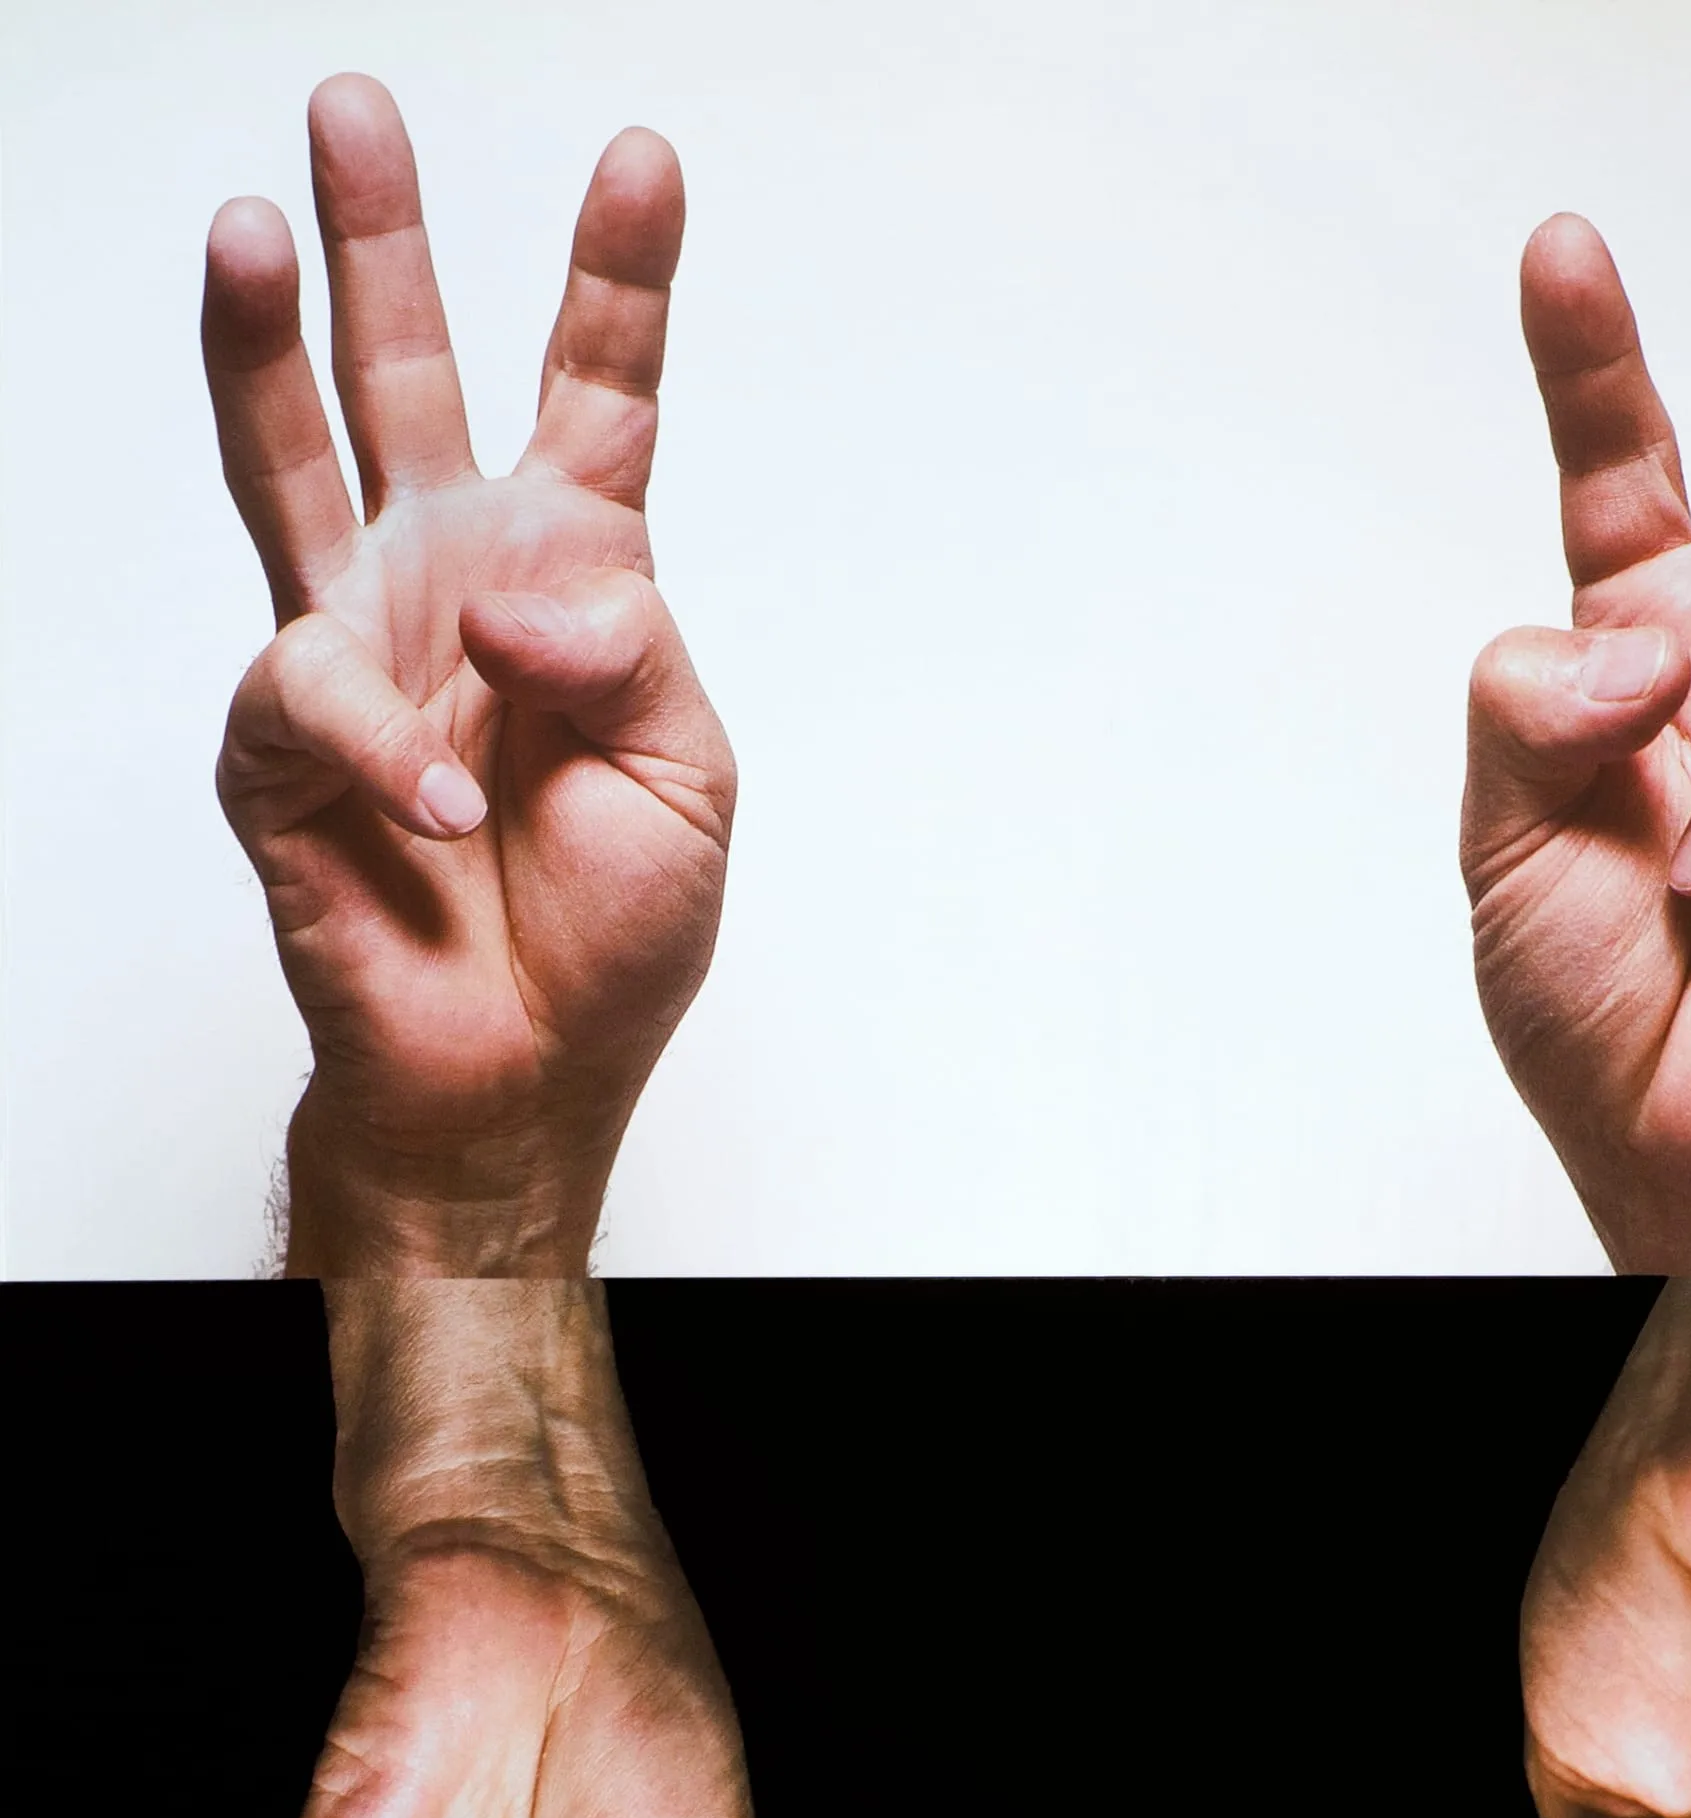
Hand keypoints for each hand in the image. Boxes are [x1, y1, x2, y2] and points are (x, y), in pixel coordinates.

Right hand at [205, 75, 734, 1272]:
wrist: (522, 1075)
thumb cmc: (610, 932)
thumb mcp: (688, 776)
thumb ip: (630, 648)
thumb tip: (513, 584)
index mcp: (569, 583)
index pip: (593, 405)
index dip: (613, 287)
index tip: (642, 162)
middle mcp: (448, 588)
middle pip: (403, 386)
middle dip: (379, 249)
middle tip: (351, 110)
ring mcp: (357, 657)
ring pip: (287, 470)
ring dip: (258, 351)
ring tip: (244, 229)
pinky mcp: (281, 749)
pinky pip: (309, 696)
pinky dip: (387, 752)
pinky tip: (444, 814)